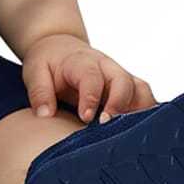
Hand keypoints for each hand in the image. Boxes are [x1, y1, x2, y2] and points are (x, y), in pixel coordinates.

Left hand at [21, 33, 157, 123]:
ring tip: (132, 136)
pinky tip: (143, 137)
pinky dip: (149, 116)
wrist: (60, 47)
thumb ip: (39, 92)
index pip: (92, 77)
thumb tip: (45, 115)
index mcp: (82, 62)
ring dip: (141, 112)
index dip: (92, 97)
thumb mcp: (34, 71)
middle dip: (120, 105)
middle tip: (108, 127)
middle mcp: (106, 66)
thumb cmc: (47, 62)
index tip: (86, 118)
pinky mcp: (129, 88)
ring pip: (141, 90)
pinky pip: (146, 100)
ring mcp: (120, 76)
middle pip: (123, 81)